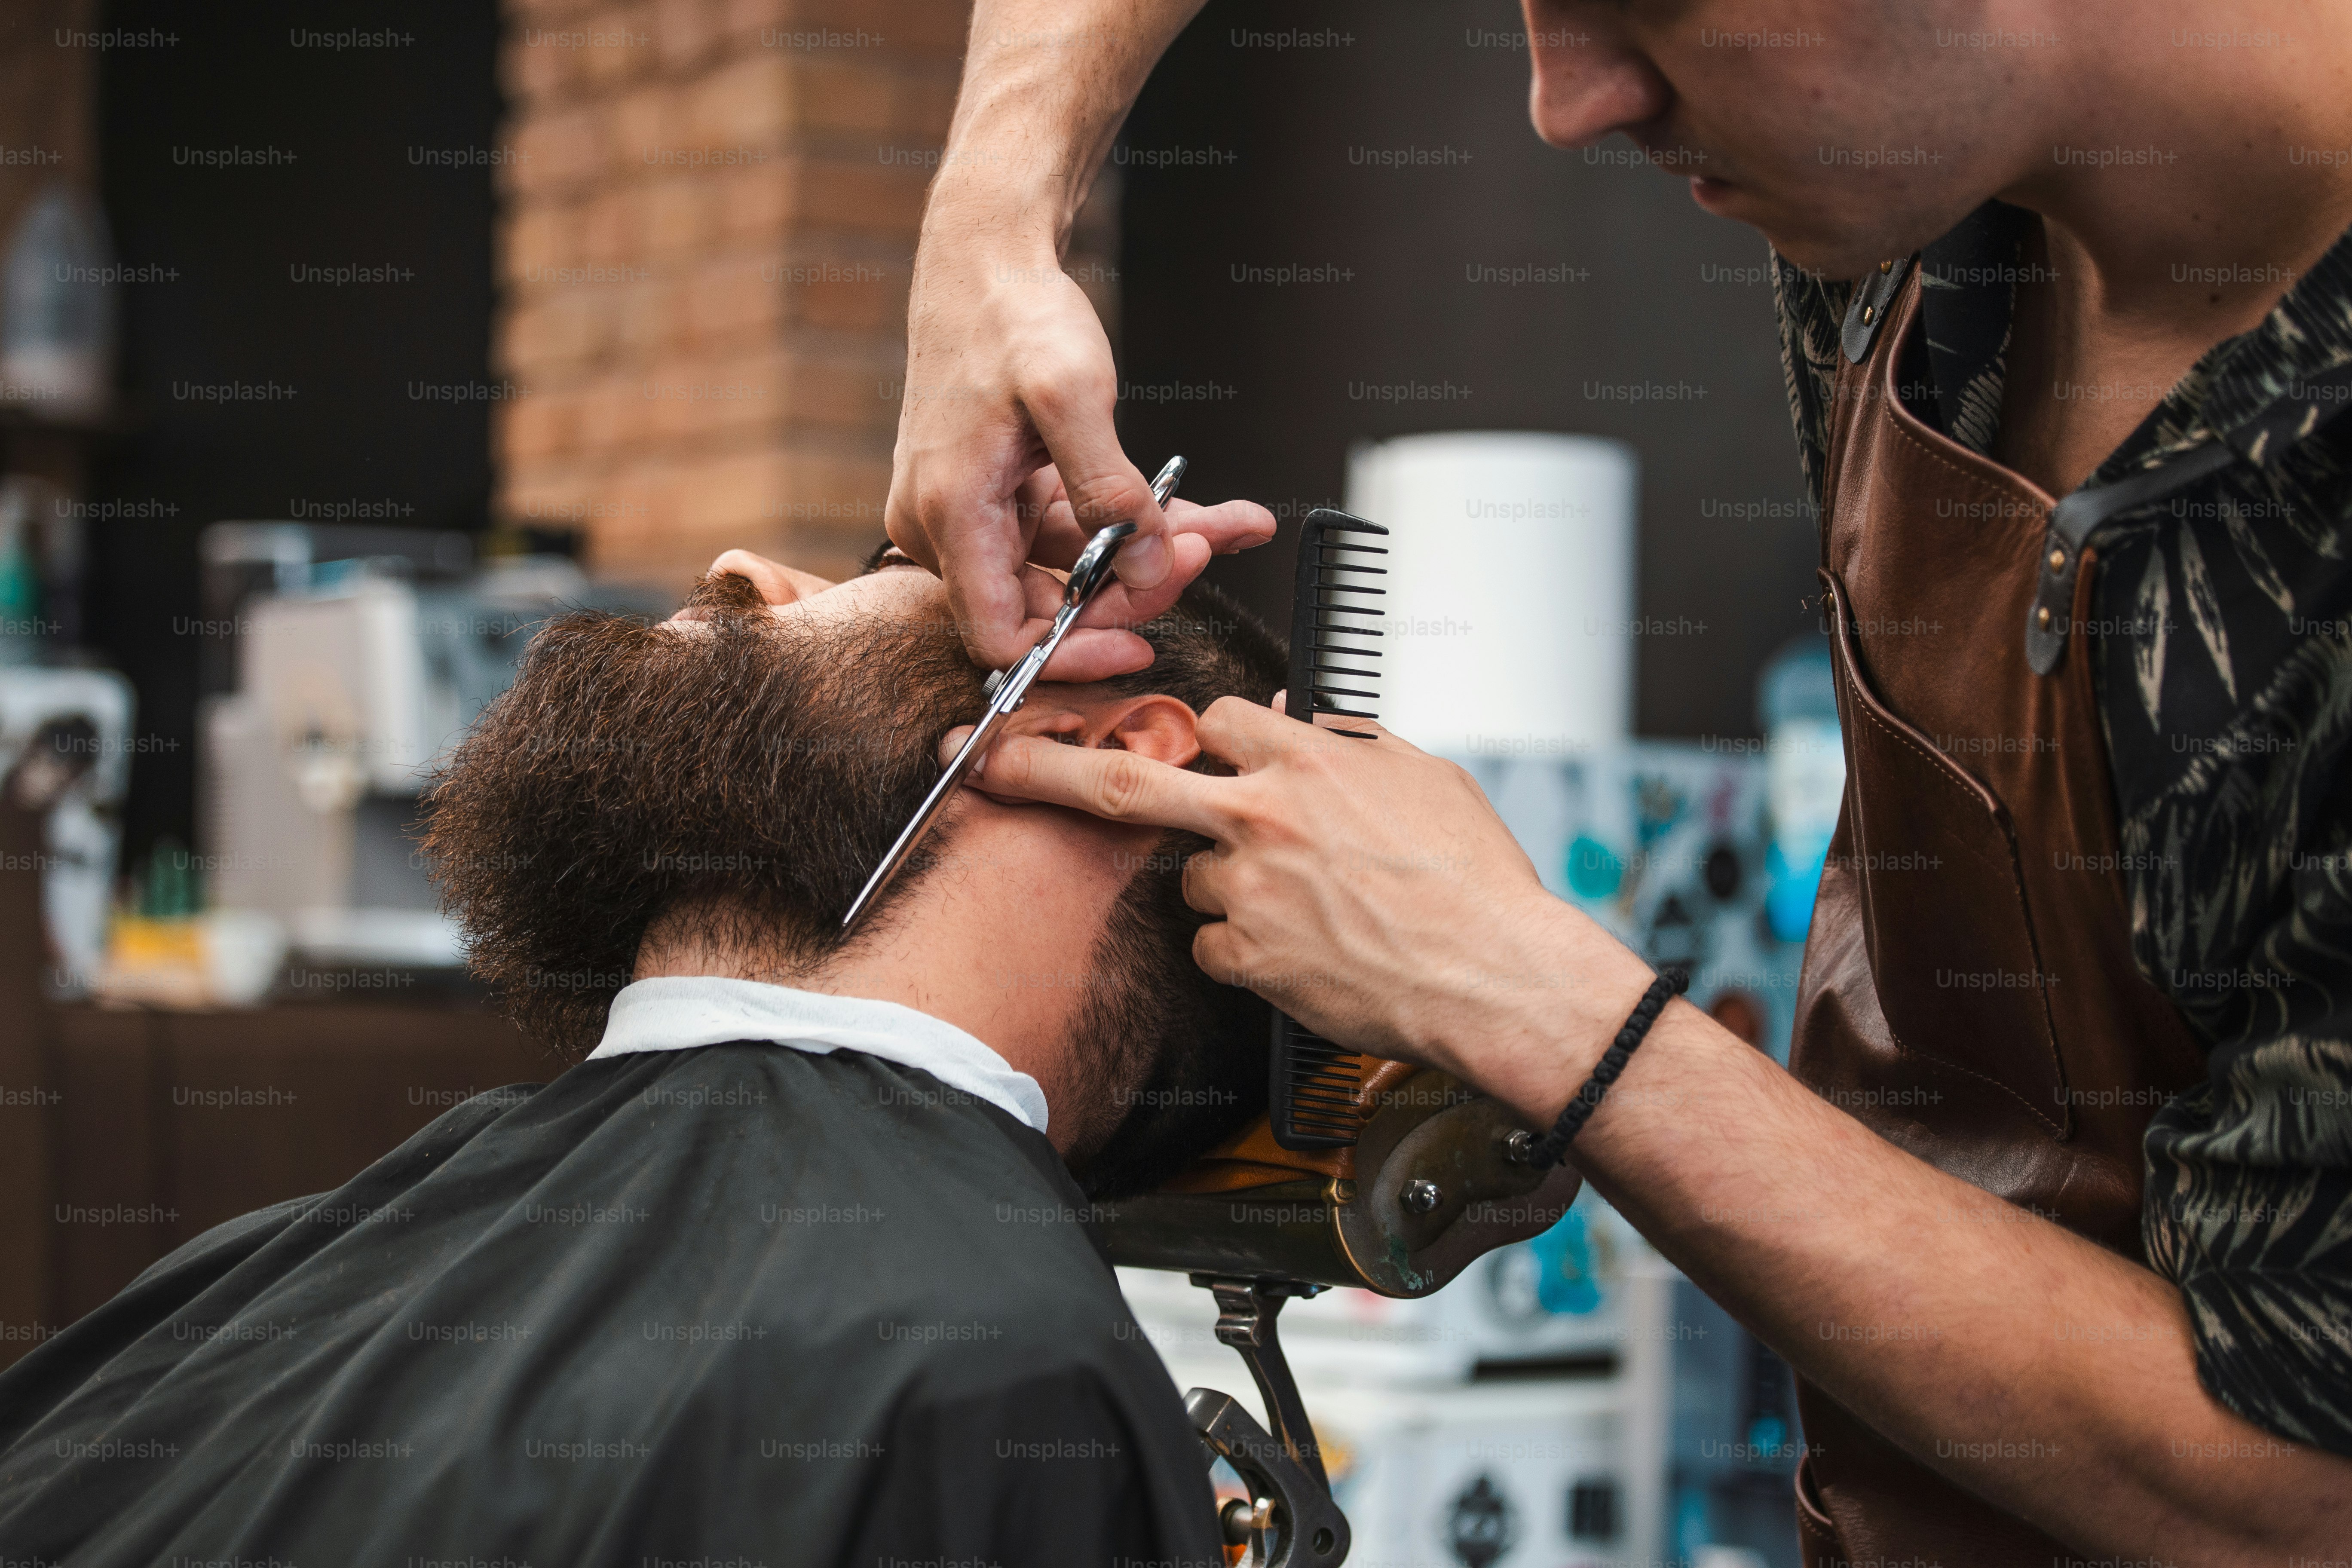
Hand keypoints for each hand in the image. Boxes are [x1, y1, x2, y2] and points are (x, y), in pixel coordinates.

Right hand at [884, 210, 1271, 679]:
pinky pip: (1077, 530)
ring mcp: (978, 514)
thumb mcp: (1070, 396)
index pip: (1000, 637)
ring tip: (1225, 525)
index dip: (1072, 654)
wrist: (985, 255)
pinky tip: (1200, 509)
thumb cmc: (1012, 314)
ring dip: (1151, 552)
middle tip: (1203, 551)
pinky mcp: (1006, 496)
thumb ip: (1110, 491)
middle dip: (1134, 588)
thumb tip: (1149, 567)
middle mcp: (951, 528)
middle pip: (1046, 607)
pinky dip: (1135, 522)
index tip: (1140, 644)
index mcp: (949, 515)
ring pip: (1074, 568)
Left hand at [944, 696, 1658, 1122]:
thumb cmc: (1472, 879)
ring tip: (1312, 908)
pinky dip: (1245, 946)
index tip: (1204, 747)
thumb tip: (1305, 726)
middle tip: (974, 751)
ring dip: (1229, 885)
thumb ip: (1349, 745)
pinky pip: (1215, 943)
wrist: (1493, 972)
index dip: (1210, 737)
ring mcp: (1247, 889)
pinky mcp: (1248, 957)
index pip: (1216, 720)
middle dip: (1037, 759)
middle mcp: (1261, 817)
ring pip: (1193, 877)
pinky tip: (1306, 951)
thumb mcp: (1423, 776)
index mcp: (1305, 759)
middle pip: (1124, 777)